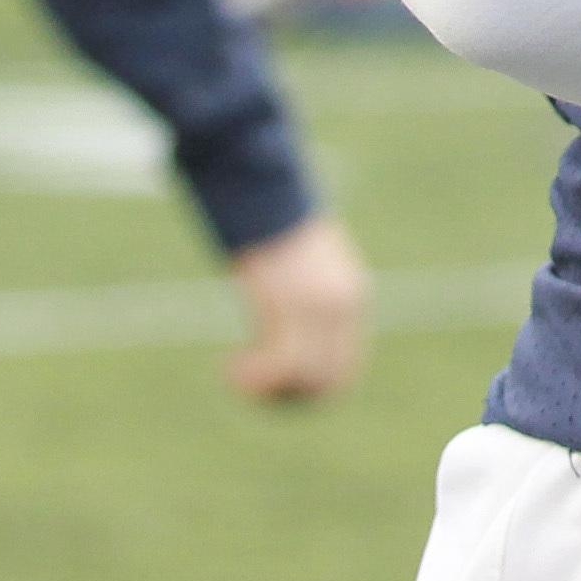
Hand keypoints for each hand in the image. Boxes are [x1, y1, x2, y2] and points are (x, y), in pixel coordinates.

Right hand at [222, 212, 370, 401]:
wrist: (260, 183)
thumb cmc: (267, 219)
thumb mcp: (297, 263)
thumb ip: (301, 296)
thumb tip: (280, 325)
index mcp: (351, 295)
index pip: (344, 369)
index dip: (307, 389)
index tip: (270, 383)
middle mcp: (345, 304)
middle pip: (328, 385)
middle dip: (287, 398)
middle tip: (249, 385)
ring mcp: (323, 306)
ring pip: (306, 381)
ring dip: (267, 391)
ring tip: (234, 371)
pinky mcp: (295, 304)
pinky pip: (284, 367)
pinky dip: (255, 379)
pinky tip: (229, 366)